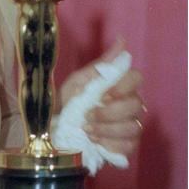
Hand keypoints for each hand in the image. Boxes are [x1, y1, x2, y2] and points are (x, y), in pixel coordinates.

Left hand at [59, 38, 145, 156]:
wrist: (52, 131)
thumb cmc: (66, 103)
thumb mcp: (78, 82)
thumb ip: (101, 65)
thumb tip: (122, 41)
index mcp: (118, 86)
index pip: (137, 78)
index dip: (123, 87)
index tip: (103, 95)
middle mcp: (129, 105)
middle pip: (136, 105)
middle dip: (110, 113)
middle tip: (87, 116)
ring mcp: (129, 126)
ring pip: (133, 127)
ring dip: (106, 129)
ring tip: (86, 129)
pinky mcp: (125, 147)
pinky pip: (129, 146)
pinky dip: (110, 144)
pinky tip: (94, 141)